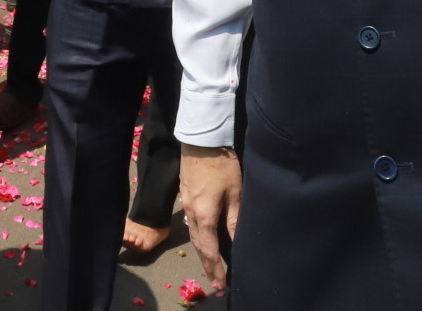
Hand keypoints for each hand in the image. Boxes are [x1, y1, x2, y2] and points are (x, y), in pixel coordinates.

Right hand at [179, 144, 243, 290]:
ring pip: (192, 235)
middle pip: (198, 246)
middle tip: (216, 281)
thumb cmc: (222, 164)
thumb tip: (237, 243)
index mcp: (204, 215)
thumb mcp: (235, 192)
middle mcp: (191, 213)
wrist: (201, 139)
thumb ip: (234, 219)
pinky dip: (197, 237)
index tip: (222, 282)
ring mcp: (185, 204)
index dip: (215, 268)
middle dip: (207, 265)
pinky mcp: (184, 194)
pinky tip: (202, 238)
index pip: (209, 250)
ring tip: (209, 264)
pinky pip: (190, 224)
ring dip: (201, 252)